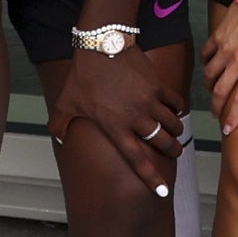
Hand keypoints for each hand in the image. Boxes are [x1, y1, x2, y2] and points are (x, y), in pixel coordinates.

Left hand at [53, 42, 184, 196]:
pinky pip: (175, 103)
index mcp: (114, 128)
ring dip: (176, 131)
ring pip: (172, 124)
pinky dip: (178, 109)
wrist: (102, 44)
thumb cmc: (82, 75)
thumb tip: (60, 139)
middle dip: (172, 151)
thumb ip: (61, 125)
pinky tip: (176, 111)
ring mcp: (149, 101)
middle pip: (162, 143)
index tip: (162, 191)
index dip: (151, 178)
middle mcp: (135, 118)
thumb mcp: (65, 103)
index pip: (136, 159)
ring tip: (175, 132)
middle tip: (175, 152)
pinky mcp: (158, 86)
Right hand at [201, 0, 237, 133]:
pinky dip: (206, 63)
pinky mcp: (218, 38)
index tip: (227, 130)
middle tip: (217, 113)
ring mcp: (225, 50)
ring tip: (213, 91)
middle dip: (217, 107)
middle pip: (220, 92)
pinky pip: (206, 55)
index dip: (233, 118)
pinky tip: (210, 66)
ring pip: (209, 75)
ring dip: (210, 86)